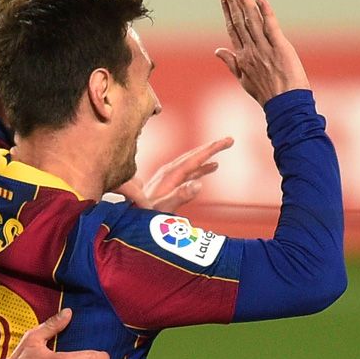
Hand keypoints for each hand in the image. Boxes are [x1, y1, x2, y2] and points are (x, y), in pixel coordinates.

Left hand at [115, 136, 233, 211]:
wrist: (129, 217)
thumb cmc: (145, 216)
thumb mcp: (163, 208)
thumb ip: (180, 196)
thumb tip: (199, 183)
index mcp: (170, 175)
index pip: (195, 158)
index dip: (212, 149)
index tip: (227, 141)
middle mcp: (169, 172)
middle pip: (194, 155)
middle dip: (212, 147)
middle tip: (230, 140)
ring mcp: (169, 177)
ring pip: (192, 162)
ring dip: (208, 155)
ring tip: (222, 148)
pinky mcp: (169, 183)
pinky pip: (190, 171)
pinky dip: (202, 167)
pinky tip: (211, 168)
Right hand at [215, 0, 309, 104]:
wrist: (285, 106)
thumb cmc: (267, 94)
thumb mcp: (244, 80)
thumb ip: (231, 63)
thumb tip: (217, 51)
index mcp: (242, 56)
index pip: (232, 28)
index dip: (227, 10)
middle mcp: (251, 50)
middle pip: (239, 20)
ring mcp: (265, 48)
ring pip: (252, 20)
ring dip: (244, 1)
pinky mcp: (280, 48)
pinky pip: (271, 27)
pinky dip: (265, 13)